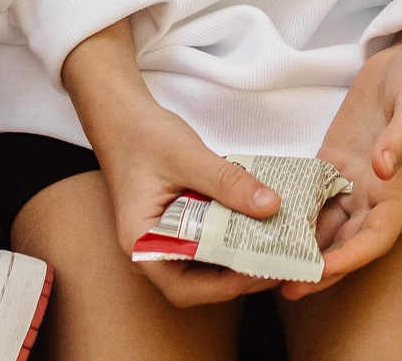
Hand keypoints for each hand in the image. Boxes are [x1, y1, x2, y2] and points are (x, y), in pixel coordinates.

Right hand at [62, 22, 284, 306]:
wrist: (121, 114)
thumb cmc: (143, 135)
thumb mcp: (188, 157)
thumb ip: (228, 182)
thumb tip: (272, 206)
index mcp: (141, 243)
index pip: (184, 287)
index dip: (226, 286)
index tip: (263, 272)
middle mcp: (150, 250)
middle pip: (198, 283)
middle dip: (240, 277)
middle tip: (281, 262)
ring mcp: (163, 237)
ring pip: (205, 263)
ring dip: (239, 257)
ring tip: (277, 246)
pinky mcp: (176, 223)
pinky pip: (206, 239)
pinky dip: (232, 236)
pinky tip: (258, 223)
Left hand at [286, 24, 401, 298]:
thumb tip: (383, 167)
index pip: (376, 237)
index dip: (349, 258)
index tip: (319, 271)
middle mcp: (378, 194)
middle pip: (347, 242)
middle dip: (319, 267)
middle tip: (285, 286)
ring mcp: (355, 179)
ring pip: (326, 224)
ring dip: (302, 246)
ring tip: (268, 263)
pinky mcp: (335, 161)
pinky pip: (312, 194)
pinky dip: (293, 211)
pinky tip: (265, 221)